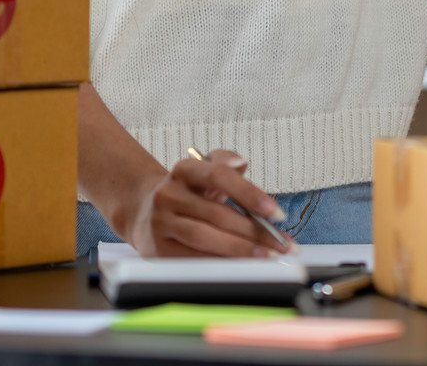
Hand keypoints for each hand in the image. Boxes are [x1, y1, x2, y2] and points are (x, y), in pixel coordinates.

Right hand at [118, 148, 293, 257]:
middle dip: (254, 232)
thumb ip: (225, 161)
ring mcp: (161, 223)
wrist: (144, 212)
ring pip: (205, 237)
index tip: (276, 213)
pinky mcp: (158, 249)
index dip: (249, 194)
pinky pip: (193, 258)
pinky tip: (241, 265)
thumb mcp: (204, 171)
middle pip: (216, 213)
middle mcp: (168, 194)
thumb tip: (240, 163)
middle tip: (281, 244)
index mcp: (184, 170)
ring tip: (267, 255)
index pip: (219, 176)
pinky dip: (220, 262)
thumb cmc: (188, 193)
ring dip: (240, 249)